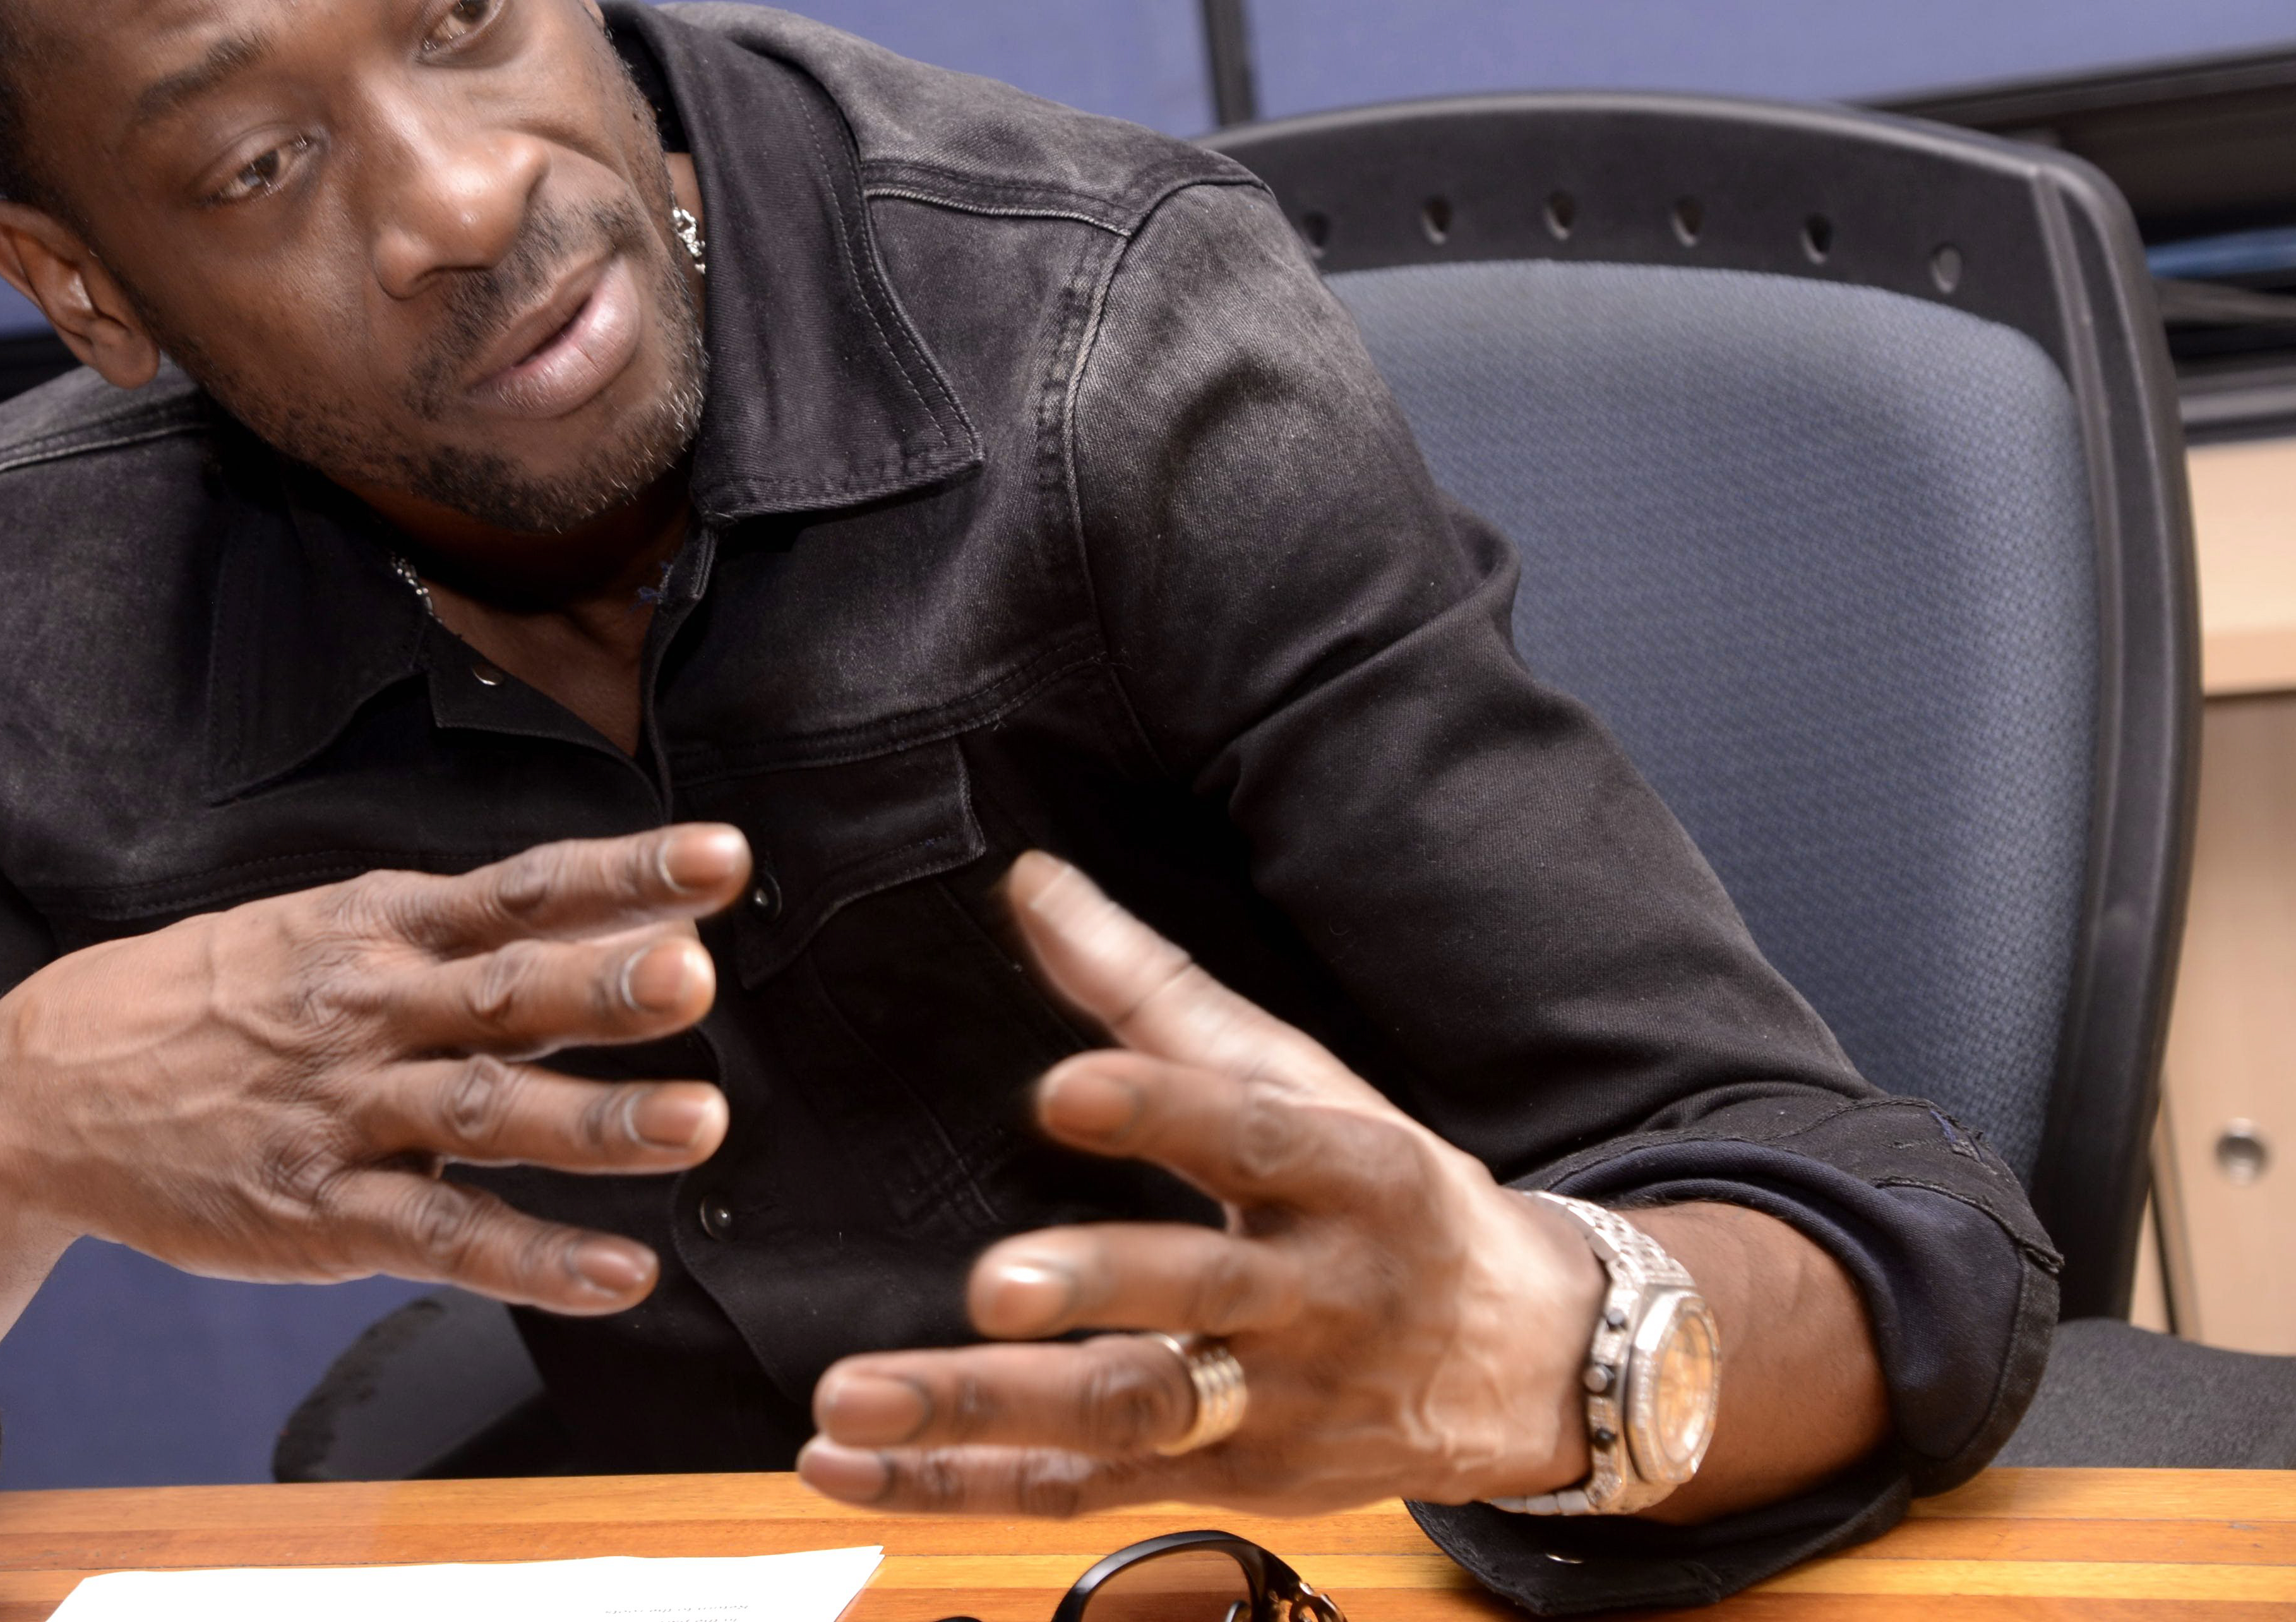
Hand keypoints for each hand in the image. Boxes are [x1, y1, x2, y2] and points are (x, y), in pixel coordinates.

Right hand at [0, 823, 744, 1312]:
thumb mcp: (334, 931)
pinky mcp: (317, 1213)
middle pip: (507, 992)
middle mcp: (372, 1010)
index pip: (524, 888)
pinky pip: (439, 1236)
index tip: (722, 859)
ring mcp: (344, 1114)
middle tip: (696, 978)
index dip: (626, 871)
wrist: (49, 1087)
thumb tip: (644, 906)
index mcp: (383, 928)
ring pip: (486, 1113)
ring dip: (596, 1122)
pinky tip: (618, 1276)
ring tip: (700, 1123)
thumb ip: (482, 931)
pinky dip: (533, 1259)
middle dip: (605, 984)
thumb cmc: (227, 999)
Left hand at [798, 852, 1606, 1515]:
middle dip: (1093, 1288)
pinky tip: (850, 1466)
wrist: (1524, 1360)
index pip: (1251, 1134)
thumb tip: (1029, 882)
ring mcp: (1272, 1403)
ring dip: (981, 1411)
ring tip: (851, 1398)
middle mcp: (1317, 1295)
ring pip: (1124, 1413)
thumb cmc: (1381, 1194)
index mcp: (1348, 1171)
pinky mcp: (1227, 1482)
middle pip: (1195, 1294)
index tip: (1063, 1087)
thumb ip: (1150, 990)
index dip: (1162, 1111)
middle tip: (989, 1287)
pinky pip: (1082, 1493)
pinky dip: (960, 1487)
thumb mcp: (1299, 1080)